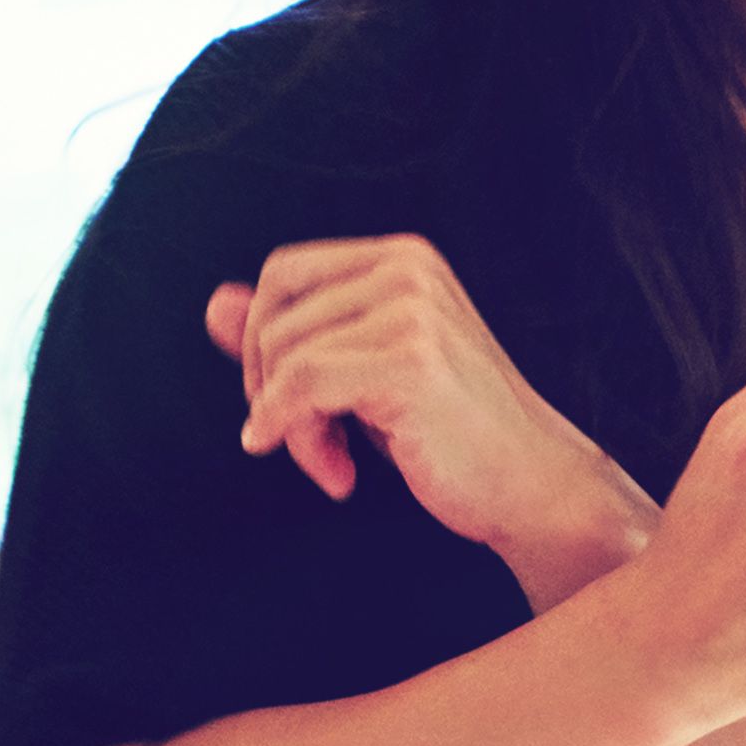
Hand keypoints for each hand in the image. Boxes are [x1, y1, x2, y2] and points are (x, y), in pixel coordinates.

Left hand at [206, 238, 642, 580]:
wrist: (532, 486)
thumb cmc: (449, 434)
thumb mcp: (362, 375)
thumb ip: (294, 337)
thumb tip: (213, 304)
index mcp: (402, 258)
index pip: (283, 273)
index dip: (263, 341)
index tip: (286, 402)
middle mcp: (408, 268)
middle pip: (274, 315)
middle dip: (270, 388)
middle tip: (308, 444)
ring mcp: (412, 310)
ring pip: (285, 357)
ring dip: (293, 427)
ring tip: (333, 465)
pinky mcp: (410, 361)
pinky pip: (300, 387)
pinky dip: (292, 434)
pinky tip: (334, 476)